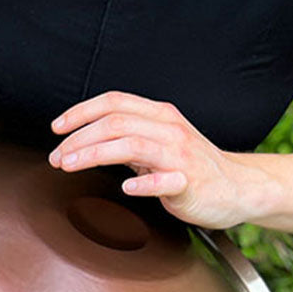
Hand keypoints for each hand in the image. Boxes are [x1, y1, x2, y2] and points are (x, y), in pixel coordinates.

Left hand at [49, 92, 275, 228]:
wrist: (236, 188)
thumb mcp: (157, 144)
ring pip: (132, 146)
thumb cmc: (191, 168)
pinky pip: (165, 181)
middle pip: (115, 123)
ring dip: (94, 154)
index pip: (114, 102)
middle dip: (78, 139)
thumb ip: (127, 139)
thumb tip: (87, 140)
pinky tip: (126, 188)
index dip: (81, 112)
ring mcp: (180, 155)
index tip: (56, 128)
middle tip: (56, 158)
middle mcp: (169, 129)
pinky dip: (144, 183)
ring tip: (69, 166)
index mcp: (159, 116)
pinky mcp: (189, 183)